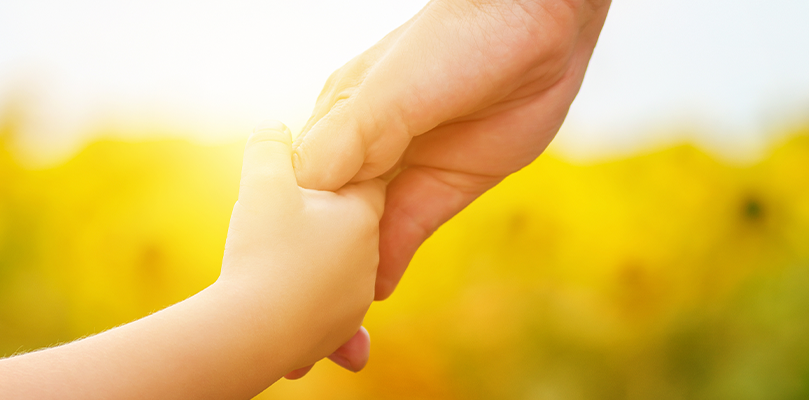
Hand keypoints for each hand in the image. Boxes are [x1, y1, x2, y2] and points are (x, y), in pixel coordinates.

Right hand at [220, 120, 384, 365]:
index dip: (327, 176)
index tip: (294, 177)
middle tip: (273, 223)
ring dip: (308, 272)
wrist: (251, 337)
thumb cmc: (264, 253)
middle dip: (316, 224)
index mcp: (361, 216)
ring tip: (274, 268)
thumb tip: (272, 128)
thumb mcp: (265, 180)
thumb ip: (270, 146)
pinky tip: (289, 309)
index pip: (359, 181)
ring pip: (331, 273)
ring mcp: (354, 303)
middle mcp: (367, 260)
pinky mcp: (336, 337)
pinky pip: (322, 318)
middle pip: (344, 228)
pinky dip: (306, 312)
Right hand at [286, 0, 609, 377]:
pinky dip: (389, 262)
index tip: (270, 266)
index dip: (288, 224)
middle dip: (314, 259)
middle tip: (299, 307)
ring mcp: (406, 167)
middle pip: (330, 214)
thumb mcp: (396, 87)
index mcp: (340, 115)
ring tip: (333, 317)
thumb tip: (305, 187)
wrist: (538, 26)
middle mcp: (367, 145)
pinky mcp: (446, 186)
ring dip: (351, 271)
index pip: (301, 179)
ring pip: (367, 230)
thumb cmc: (455, 41)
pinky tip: (373, 293)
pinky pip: (409, 232)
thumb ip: (354, 135)